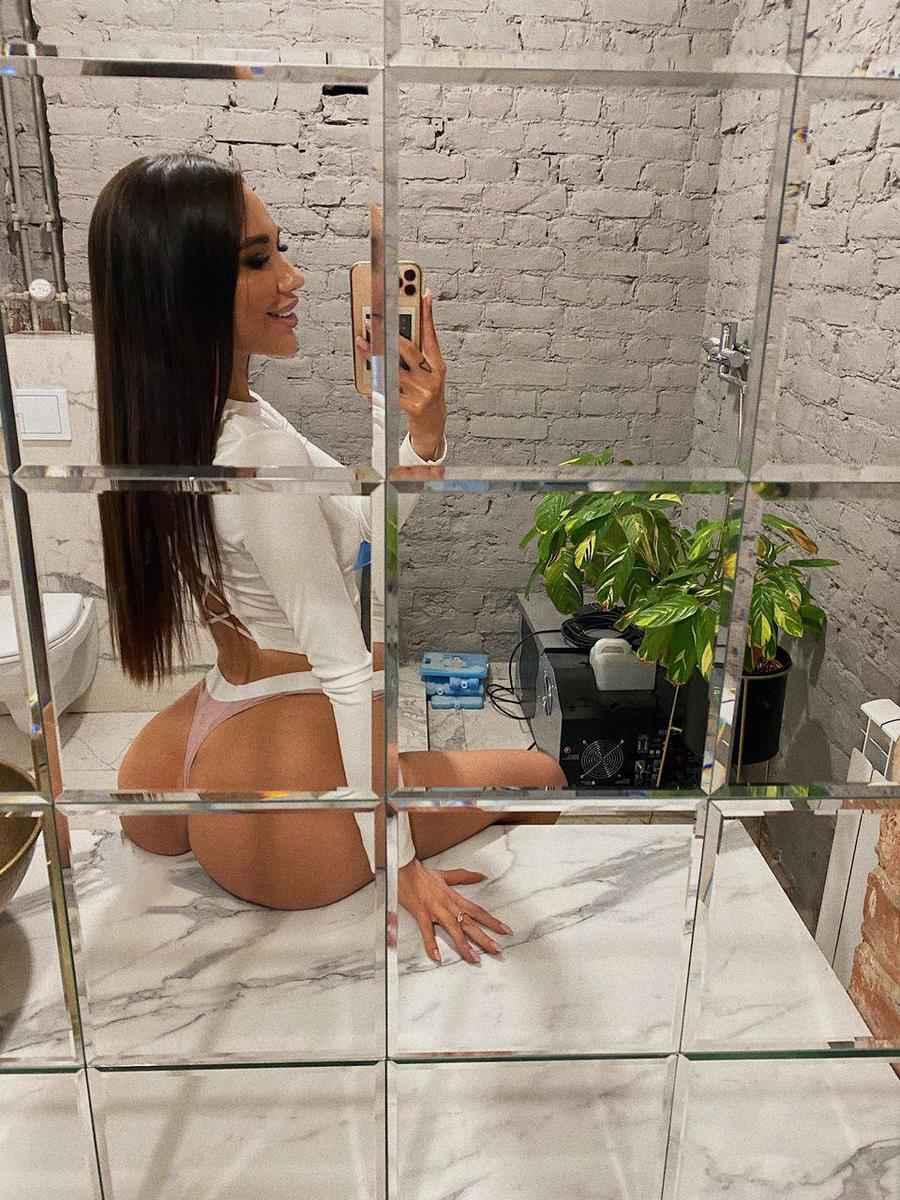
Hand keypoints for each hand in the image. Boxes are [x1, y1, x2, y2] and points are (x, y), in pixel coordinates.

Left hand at [356, 289, 446, 460]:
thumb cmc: (427, 396)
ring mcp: (423, 392)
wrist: (433, 428)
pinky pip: (388, 392)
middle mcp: (432, 377)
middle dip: (390, 333)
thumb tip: (397, 332)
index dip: (428, 314)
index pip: (432, 335)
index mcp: (438, 365)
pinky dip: (375, 387)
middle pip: (410, 350)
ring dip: (374, 356)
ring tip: (362, 343)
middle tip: (376, 319)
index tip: (423, 294)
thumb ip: (418, 355)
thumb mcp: (429, 374)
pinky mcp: (412, 406)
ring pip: (394, 369)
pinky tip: (366, 382)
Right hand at [398, 857, 511, 964]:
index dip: (492, 921)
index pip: (478, 912)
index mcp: (455, 898)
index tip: (505, 931)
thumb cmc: (423, 874)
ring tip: (474, 959)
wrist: (405, 869)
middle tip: (497, 950)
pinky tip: (437, 957)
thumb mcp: (446, 875)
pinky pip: (427, 932)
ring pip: (454, 930)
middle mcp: (448, 905)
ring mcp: (435, 910)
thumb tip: (481, 876)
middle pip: (470, 923)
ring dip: (464, 945)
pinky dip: (431, 944)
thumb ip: (465, 877)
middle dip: (485, 938)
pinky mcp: (421, 914)